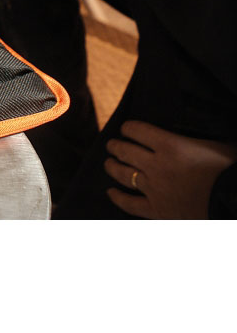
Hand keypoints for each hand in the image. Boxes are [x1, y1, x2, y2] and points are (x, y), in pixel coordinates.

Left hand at [104, 120, 236, 218]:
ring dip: (112, 166)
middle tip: (112, 144)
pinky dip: (118, 197)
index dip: (128, 128)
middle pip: (125, 151)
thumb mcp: (221, 145)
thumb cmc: (233, 173)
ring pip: (123, 174)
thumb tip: (204, 120)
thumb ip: (203, 135)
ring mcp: (156, 190)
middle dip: (115, 146)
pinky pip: (130, 204)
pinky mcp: (159, 212)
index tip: (126, 128)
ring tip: (109, 162)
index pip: (137, 130)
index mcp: (172, 146)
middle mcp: (158, 166)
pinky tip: (111, 192)